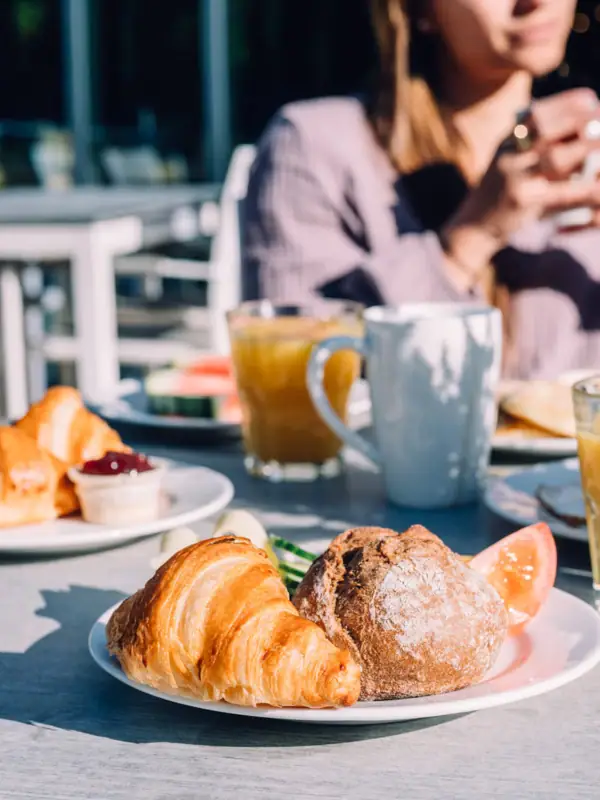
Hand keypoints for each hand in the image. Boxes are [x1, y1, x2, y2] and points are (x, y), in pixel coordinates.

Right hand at [441, 89, 599, 280]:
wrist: (474, 226)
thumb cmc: (501, 192)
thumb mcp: (510, 160)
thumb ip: (534, 143)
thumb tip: (578, 126)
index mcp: (506, 141)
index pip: (538, 113)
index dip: (567, 103)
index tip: (591, 100)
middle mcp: (507, 155)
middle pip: (546, 129)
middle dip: (580, 122)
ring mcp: (513, 178)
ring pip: (555, 158)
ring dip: (586, 150)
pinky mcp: (523, 202)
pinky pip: (561, 193)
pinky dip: (585, 189)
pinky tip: (599, 187)